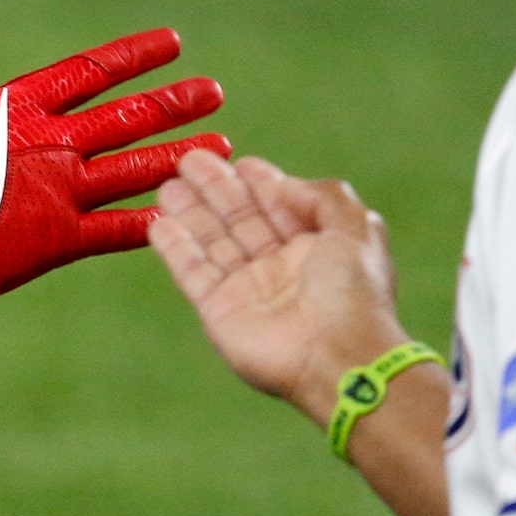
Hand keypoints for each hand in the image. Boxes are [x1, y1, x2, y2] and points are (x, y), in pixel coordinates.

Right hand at [0, 28, 227, 311]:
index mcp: (19, 107)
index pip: (93, 71)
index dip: (136, 56)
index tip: (173, 44)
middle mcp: (51, 141)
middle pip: (130, 115)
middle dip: (175, 103)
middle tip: (214, 93)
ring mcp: (60, 189)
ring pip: (137, 168)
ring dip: (183, 156)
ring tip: (223, 148)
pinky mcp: (59, 238)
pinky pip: (118, 229)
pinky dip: (152, 222)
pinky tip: (185, 215)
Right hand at [148, 150, 409, 422]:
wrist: (337, 356)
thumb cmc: (353, 292)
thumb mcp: (356, 228)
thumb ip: (324, 195)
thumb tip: (284, 184)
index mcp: (316, 249)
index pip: (279, 207)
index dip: (259, 183)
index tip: (238, 160)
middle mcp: (280, 268)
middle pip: (240, 219)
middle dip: (216, 189)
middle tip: (189, 160)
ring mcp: (247, 290)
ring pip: (212, 242)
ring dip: (190, 212)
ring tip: (167, 185)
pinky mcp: (219, 310)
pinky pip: (192, 272)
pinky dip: (175, 248)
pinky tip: (159, 222)